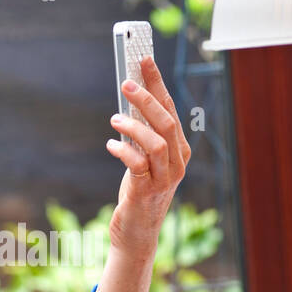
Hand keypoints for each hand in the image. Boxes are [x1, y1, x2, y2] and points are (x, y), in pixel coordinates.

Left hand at [105, 56, 190, 258]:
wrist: (137, 232)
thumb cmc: (139, 190)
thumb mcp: (143, 158)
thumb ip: (140, 133)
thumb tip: (126, 98)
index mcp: (179, 149)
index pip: (171, 108)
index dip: (157, 82)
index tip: (143, 59)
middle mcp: (177, 163)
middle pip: (167, 122)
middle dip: (147, 99)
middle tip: (126, 83)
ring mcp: (165, 179)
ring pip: (157, 143)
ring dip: (134, 126)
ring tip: (115, 119)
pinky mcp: (146, 192)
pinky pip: (137, 165)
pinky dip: (123, 151)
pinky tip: (111, 144)